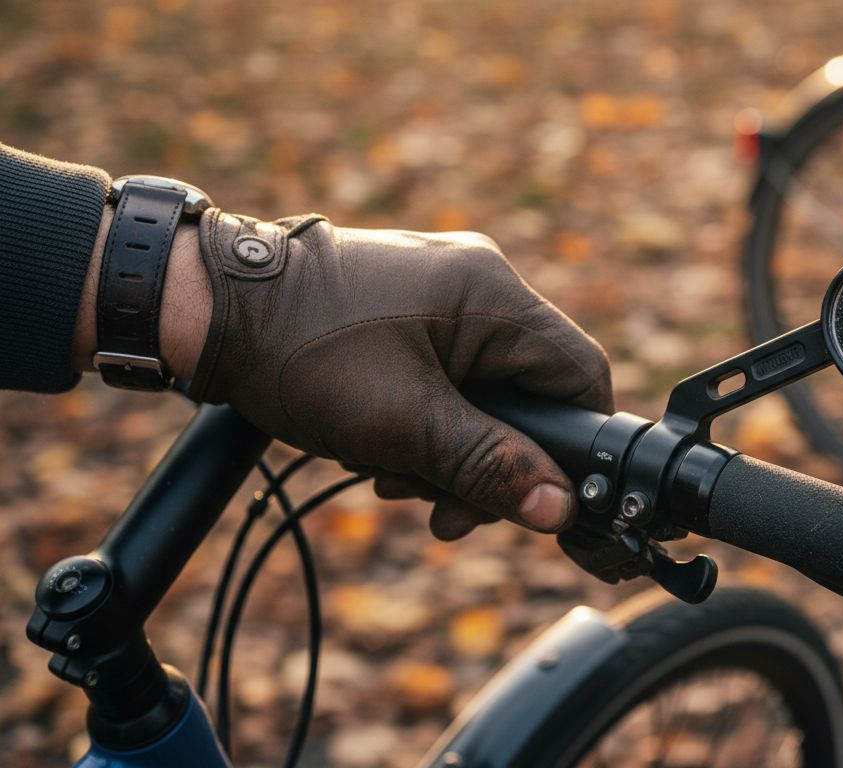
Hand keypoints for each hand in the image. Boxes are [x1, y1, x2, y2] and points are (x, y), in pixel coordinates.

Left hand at [186, 210, 611, 538]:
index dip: (570, 445)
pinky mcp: (407, 306)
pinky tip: (380, 450)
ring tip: (392, 475)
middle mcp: (478, 281)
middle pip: (529, 392)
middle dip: (492, 461)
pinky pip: (447, 375)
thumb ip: (490, 466)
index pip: (580, 374)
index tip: (536, 497)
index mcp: (493, 295)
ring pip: (485, 392)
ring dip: (450, 449)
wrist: (205, 306)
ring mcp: (441, 291)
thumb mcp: (404, 425)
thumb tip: (560, 508)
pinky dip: (426, 421)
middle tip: (445, 508)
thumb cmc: (300, 353)